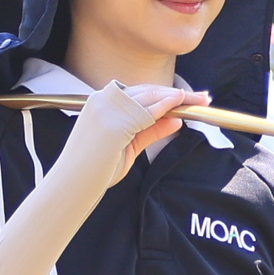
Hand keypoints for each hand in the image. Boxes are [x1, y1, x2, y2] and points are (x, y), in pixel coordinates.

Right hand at [43, 79, 197, 193]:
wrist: (73, 183)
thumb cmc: (95, 169)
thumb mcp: (129, 146)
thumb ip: (150, 131)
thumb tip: (175, 121)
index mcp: (101, 104)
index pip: (139, 93)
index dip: (164, 94)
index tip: (184, 96)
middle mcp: (103, 101)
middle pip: (147, 91)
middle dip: (176, 94)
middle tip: (200, 97)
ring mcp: (108, 109)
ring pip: (150, 97)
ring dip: (176, 97)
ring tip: (197, 99)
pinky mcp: (116, 121)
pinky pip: (147, 111)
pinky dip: (165, 105)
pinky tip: (180, 102)